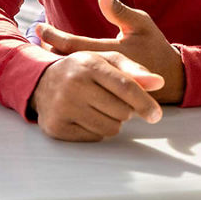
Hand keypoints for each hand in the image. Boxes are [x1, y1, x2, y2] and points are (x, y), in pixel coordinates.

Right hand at [30, 51, 162, 141]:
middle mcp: (74, 84)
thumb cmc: (82, 71)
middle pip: (121, 111)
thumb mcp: (106, 62)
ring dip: (111, 121)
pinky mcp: (57, 127)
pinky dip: (96, 130)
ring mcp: (63, 107)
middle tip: (111, 101)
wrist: (41, 81)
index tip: (156, 115)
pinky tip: (85, 116)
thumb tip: (159, 83)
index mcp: (89, 64)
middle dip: (124, 110)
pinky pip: (94, 137)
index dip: (144, 102)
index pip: (125, 86)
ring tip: (98, 108)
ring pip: (110, 128)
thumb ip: (133, 70)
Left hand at [36, 0, 185, 103]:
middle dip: (48, 52)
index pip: (75, 45)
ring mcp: (104, 85)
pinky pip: (83, 84)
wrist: (172, 81)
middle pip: (68, 63)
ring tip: (37, 52)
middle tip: (32, 40)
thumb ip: (119, 11)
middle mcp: (104, 71)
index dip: (54, 36)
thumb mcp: (142, 24)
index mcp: (111, 53)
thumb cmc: (156, 47)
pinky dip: (69, 75)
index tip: (40, 27)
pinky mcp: (105, 95)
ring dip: (56, 64)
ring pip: (74, 75)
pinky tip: (57, 68)